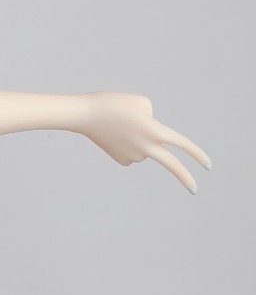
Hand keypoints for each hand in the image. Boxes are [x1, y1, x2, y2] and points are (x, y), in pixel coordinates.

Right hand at [79, 91, 209, 192]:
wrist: (87, 115)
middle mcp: (146, 147)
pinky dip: (129, 145)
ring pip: (146, 150)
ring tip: (122, 127)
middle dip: (184, 177)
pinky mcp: (122, 161)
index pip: (181, 144)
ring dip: (140, 139)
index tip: (208, 166)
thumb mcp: (143, 103)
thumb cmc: (116, 104)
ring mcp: (133, 156)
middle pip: (170, 164)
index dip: (196, 154)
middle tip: (195, 190)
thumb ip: (155, 122)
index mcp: (154, 130)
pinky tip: (116, 138)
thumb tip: (152, 142)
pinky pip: (134, 154)